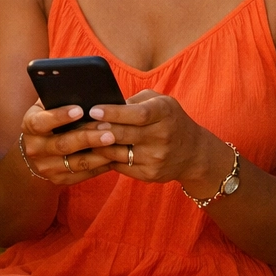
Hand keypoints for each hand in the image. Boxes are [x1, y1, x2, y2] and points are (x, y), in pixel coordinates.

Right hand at [17, 100, 120, 185]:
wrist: (36, 152)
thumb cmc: (49, 119)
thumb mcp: (47, 106)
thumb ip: (59, 97)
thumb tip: (83, 85)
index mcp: (30, 125)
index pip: (41, 122)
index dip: (60, 116)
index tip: (80, 110)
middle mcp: (35, 148)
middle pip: (63, 144)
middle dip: (88, 138)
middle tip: (109, 131)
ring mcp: (46, 167)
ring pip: (76, 163)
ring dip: (98, 154)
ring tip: (115, 143)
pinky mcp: (58, 180)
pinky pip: (83, 175)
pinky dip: (100, 166)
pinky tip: (114, 156)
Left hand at [89, 89, 230, 191]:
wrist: (194, 153)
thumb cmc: (170, 120)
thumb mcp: (160, 102)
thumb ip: (135, 101)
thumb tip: (105, 103)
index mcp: (165, 112)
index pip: (137, 114)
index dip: (113, 113)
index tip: (94, 110)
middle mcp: (163, 136)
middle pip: (124, 134)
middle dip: (99, 130)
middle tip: (81, 125)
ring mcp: (157, 158)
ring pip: (118, 153)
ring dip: (97, 146)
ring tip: (83, 139)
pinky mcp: (150, 174)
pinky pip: (121, 166)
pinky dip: (107, 159)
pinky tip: (97, 152)